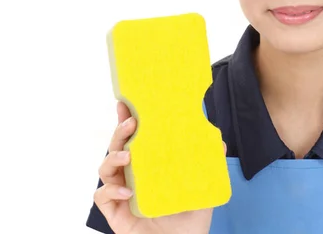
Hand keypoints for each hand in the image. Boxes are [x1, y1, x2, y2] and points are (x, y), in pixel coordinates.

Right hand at [93, 101, 225, 233]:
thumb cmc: (189, 219)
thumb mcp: (202, 188)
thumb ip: (209, 166)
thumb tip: (220, 141)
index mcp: (149, 166)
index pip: (136, 139)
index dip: (128, 120)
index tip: (127, 103)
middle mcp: (132, 176)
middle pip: (117, 148)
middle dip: (120, 131)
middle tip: (132, 122)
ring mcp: (121, 194)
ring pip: (105, 168)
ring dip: (113, 158)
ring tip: (128, 156)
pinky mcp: (114, 213)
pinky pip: (102, 196)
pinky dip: (110, 191)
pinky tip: (126, 193)